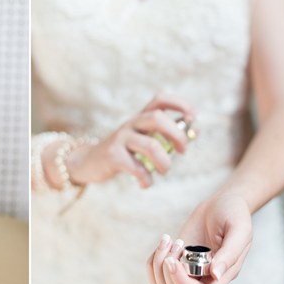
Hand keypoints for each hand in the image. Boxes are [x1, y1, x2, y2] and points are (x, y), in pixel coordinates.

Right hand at [64, 94, 194, 187]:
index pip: (160, 100)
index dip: (179, 104)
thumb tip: (195, 131)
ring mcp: (120, 139)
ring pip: (150, 145)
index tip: (192, 117)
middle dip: (177, 135)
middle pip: (157, 118)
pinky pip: (136, 168)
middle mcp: (131, 124)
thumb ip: (166, 136)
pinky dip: (146, 180)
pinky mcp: (112, 155)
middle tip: (183, 151)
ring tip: (164, 171)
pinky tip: (145, 184)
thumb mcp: (143, 140)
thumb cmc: (124, 152)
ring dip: (164, 163)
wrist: (89, 162)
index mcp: (140, 118)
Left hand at [146, 193, 252, 283]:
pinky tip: (165, 241)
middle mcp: (204, 278)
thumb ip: (230, 253)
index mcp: (223, 275)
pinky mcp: (176, 260)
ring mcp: (188, 270)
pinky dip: (152, 262)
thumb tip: (215, 275)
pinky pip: (156, 275)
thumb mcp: (239, 230)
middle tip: (176, 245)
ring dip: (159, 267)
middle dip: (169, 275)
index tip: (176, 260)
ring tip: (169, 241)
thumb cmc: (234, 214)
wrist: (222, 203)